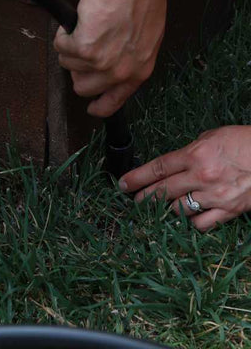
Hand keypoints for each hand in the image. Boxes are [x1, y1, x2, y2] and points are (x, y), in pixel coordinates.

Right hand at [53, 0, 166, 116]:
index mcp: (138, 72)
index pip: (113, 103)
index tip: (91, 108)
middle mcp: (119, 73)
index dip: (98, 107)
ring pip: (68, 65)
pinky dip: (63, 34)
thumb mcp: (148, 39)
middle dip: (78, 70)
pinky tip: (78, 21)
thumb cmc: (144, 0)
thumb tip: (112, 68)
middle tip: (82, 51)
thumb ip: (131, 61)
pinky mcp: (82, 47)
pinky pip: (60, 46)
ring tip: (85, 27)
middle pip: (82, 88)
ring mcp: (99, 62)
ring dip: (70, 47)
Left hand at [119, 126, 250, 230]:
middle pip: (162, 191)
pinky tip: (186, 217)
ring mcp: (215, 196)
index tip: (123, 183)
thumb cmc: (245, 142)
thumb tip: (175, 162)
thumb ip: (190, 150)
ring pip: (178, 210)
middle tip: (133, 200)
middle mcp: (201, 176)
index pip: (157, 168)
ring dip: (164, 210)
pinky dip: (191, 221)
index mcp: (195, 154)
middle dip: (143, 197)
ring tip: (157, 209)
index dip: (136, 177)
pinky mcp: (228, 211)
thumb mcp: (213, 137)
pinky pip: (201, 224)